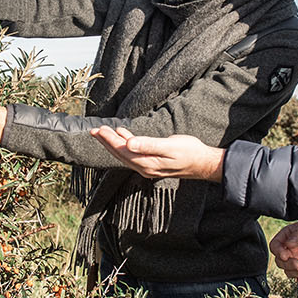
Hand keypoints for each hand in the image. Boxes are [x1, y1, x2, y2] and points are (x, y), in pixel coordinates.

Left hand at [88, 126, 224, 181]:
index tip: (99, 130)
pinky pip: (133, 154)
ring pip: (125, 155)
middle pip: (120, 154)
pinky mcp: (152, 163)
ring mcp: (148, 167)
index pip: (122, 151)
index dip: (109, 140)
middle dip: (106, 142)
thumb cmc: (189, 152)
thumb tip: (128, 144)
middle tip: (94, 130)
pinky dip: (126, 144)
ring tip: (103, 133)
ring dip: (113, 143)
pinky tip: (123, 135)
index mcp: (146, 163)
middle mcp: (144, 168)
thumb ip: (148, 145)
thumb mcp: (169, 146)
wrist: (203, 163)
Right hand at [269, 221, 297, 283]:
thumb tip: (287, 244)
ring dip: (296, 273)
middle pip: (280, 262)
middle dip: (287, 264)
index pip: (275, 246)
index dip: (278, 251)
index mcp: (289, 237)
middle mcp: (292, 250)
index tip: (286, 254)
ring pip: (289, 272)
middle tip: (297, 263)